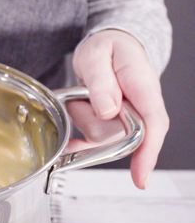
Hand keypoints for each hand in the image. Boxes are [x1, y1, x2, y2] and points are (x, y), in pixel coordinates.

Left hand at [68, 29, 169, 188]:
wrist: (109, 45)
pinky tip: (67, 131)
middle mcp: (139, 108)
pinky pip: (91, 143)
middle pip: (118, 135)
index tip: (140, 176)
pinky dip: (76, 140)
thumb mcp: (97, 55)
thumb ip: (101, 81)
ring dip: (81, 118)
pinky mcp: (110, 126)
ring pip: (100, 138)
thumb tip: (109, 110)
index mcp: (143, 87)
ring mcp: (125, 120)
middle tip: (82, 94)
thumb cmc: (108, 47)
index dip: (147, 152)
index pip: (153, 124)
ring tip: (80, 96)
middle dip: (90, 119)